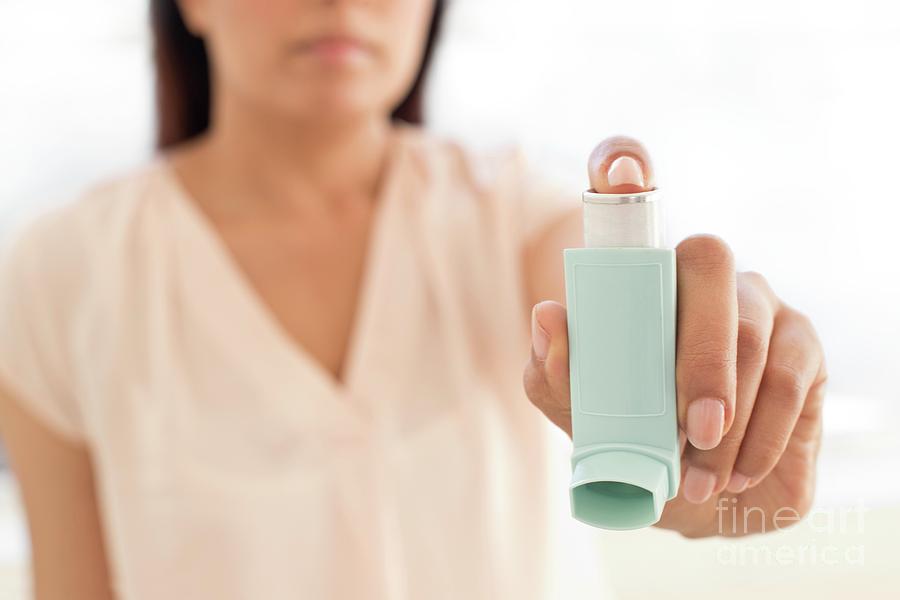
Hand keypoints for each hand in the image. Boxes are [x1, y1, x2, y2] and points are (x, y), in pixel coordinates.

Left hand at [522, 136, 827, 537]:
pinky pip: (792, 378)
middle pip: (709, 261)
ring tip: (701, 477)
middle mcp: (701, 273)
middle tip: (692, 428)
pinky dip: (764, 433)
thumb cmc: (627, 433)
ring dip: (731, 415)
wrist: (687, 490)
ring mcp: (757, 301)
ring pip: (754, 330)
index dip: (623, 162)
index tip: (620, 173)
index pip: (631, 191)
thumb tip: (550, 315)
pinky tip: (738, 470)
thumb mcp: (576, 408)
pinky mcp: (802, 345)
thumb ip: (556, 370)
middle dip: (702, 354)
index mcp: (640, 276)